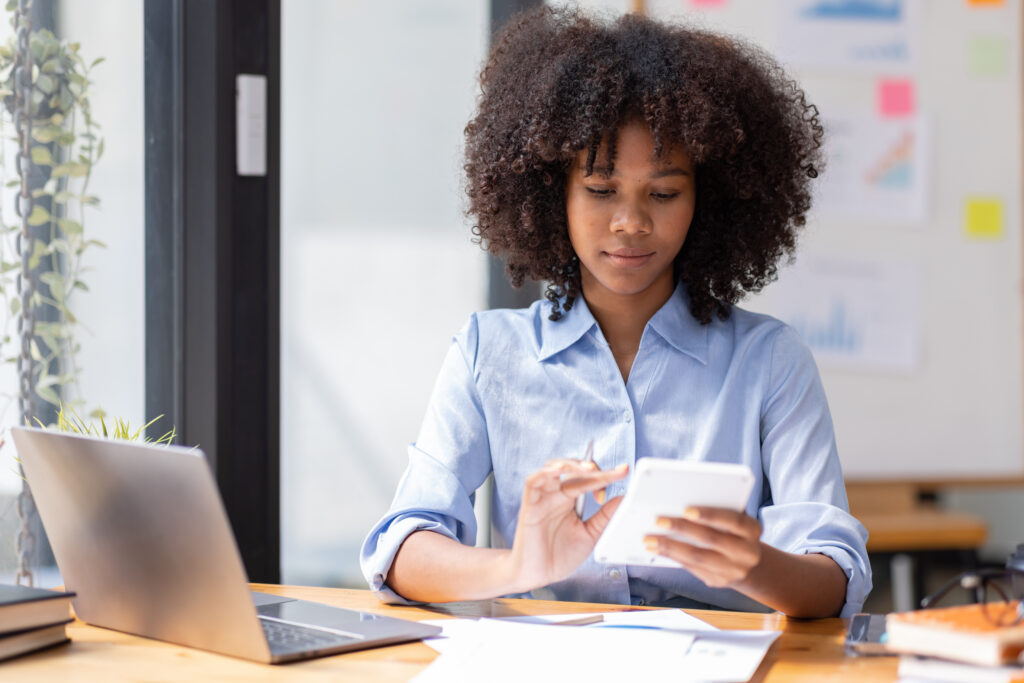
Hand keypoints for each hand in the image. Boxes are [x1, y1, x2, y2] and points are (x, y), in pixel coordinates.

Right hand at [509, 459, 627, 592]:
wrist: (539, 575)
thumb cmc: (559, 555)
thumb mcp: (590, 535)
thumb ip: (604, 517)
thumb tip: (623, 499)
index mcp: (570, 500)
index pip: (588, 480)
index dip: (606, 475)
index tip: (623, 473)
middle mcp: (556, 495)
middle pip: (572, 469)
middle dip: (592, 468)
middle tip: (610, 474)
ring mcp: (543, 498)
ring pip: (552, 468)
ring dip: (571, 464)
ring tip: (589, 469)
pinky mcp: (529, 505)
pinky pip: (533, 482)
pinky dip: (545, 472)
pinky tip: (560, 470)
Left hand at [644, 506, 762, 588]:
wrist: (749, 563)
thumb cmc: (733, 531)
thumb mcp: (734, 518)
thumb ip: (717, 509)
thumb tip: (681, 500)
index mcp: (752, 529)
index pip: (732, 520)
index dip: (710, 515)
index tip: (687, 510)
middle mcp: (747, 552)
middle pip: (711, 539)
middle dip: (682, 528)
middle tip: (658, 520)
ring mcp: (733, 570)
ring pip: (698, 557)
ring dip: (670, 546)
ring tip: (649, 539)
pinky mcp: (718, 581)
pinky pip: (691, 568)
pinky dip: (672, 557)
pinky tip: (657, 549)